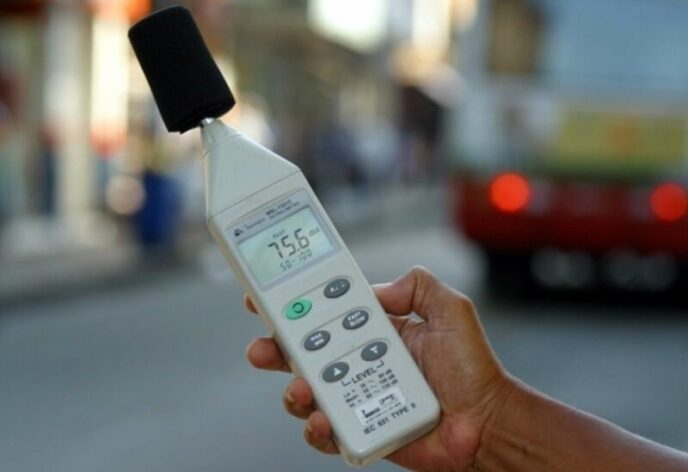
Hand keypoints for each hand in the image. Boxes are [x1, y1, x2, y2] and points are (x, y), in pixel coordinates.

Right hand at [243, 267, 514, 470]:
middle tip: (261, 348)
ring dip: (294, 390)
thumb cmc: (474, 370)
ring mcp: (356, 395)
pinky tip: (323, 420)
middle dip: (274, 347)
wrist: (487, 422)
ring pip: (306, 392)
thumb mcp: (451, 310)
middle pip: (303, 352)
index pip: (325, 313)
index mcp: (374, 330)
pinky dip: (316, 427)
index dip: (294, 305)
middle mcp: (359, 361)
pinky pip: (325, 431)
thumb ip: (419, 284)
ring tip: (303, 389)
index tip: (267, 296)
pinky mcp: (359, 429)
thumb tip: (379, 288)